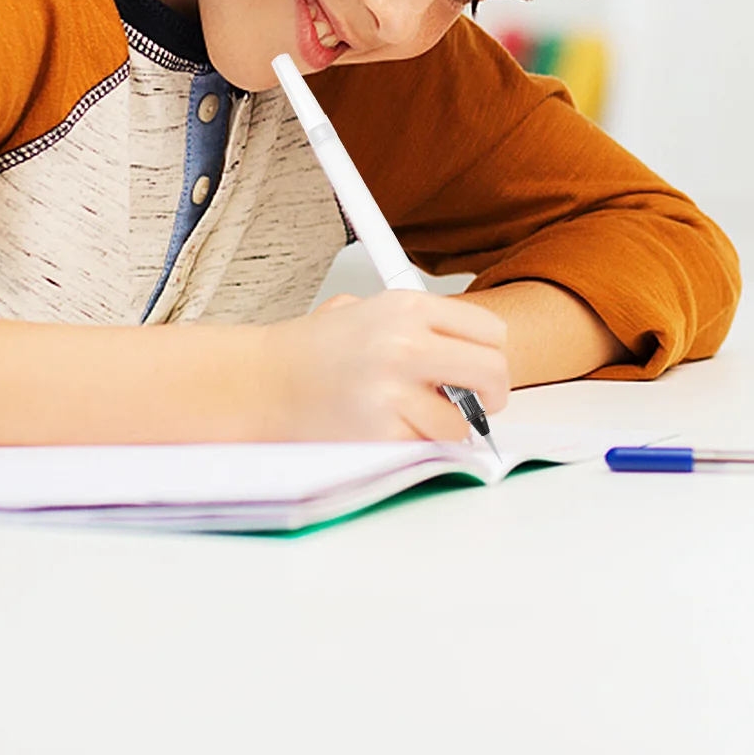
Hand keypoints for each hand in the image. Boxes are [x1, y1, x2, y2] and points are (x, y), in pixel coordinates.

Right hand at [259, 290, 509, 441]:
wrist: (260, 382)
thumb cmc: (311, 350)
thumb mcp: (368, 309)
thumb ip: (421, 324)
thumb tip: (470, 348)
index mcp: (407, 307)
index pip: (490, 330)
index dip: (491, 352)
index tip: (481, 365)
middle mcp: (406, 344)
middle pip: (493, 373)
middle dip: (490, 393)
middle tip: (476, 400)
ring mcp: (394, 392)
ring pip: (464, 422)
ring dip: (447, 425)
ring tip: (413, 413)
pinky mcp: (381, 434)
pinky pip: (426, 446)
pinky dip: (414, 443)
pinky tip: (386, 426)